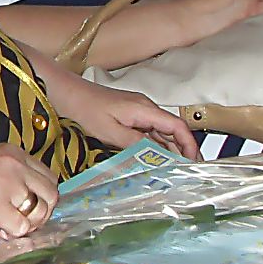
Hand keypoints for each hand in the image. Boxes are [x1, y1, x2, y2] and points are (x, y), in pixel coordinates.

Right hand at [0, 144, 59, 239]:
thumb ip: (6, 178)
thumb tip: (23, 207)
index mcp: (13, 154)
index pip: (47, 177)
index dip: (42, 197)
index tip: (30, 208)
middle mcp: (15, 167)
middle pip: (51, 195)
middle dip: (42, 213)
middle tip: (24, 223)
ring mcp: (7, 187)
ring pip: (39, 213)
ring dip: (28, 226)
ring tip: (8, 228)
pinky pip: (21, 228)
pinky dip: (13, 235)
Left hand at [54, 74, 199, 157]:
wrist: (68, 93)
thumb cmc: (85, 108)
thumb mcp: (110, 132)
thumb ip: (135, 144)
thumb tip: (156, 155)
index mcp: (144, 109)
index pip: (177, 126)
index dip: (189, 144)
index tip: (193, 160)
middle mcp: (145, 108)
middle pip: (173, 129)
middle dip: (183, 149)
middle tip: (187, 169)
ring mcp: (138, 111)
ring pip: (162, 132)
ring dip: (170, 149)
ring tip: (174, 168)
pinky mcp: (130, 116)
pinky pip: (149, 131)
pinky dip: (156, 145)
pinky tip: (156, 158)